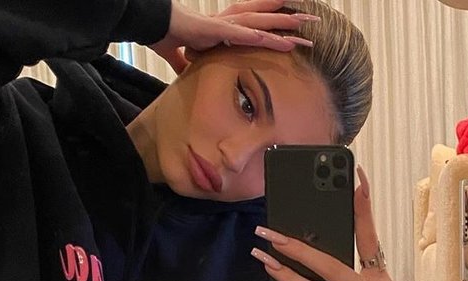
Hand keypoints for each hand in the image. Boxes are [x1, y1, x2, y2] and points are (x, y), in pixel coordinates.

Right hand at [151, 0, 316, 74]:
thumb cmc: (169, 35)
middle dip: (290, 20)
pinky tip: (273, 38)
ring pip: (261, 23)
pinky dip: (258, 36)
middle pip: (266, 19)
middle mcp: (231, 22)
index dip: (277, 25)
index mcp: (227, 27)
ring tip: (303, 28)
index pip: (258, 24)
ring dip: (282, 26)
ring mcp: (226, 25)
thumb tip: (187, 73)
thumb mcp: (186, 56)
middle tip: (313, 22)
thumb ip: (189, 64)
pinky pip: (243, 34)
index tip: (296, 29)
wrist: (155, 26)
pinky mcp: (218, 30)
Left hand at [252, 166, 400, 280]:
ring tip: (265, 263)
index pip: (369, 236)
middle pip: (331, 264)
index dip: (364, 207)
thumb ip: (345, 276)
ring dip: (286, 278)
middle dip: (297, 247)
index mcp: (377, 277)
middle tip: (269, 234)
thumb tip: (307, 253)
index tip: (357, 176)